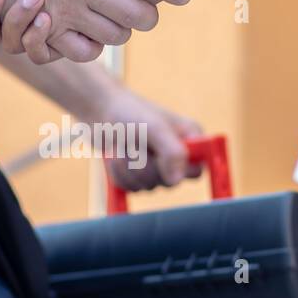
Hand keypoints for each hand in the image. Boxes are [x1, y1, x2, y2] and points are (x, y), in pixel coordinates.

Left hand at [90, 86, 204, 190]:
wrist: (99, 110)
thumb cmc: (130, 112)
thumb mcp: (154, 128)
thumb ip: (172, 152)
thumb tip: (176, 180)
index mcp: (190, 140)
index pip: (198, 170)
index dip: (181, 171)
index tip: (161, 160)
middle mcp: (177, 156)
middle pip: (170, 183)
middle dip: (146, 167)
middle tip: (134, 145)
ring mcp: (157, 167)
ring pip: (148, 186)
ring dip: (129, 168)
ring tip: (122, 145)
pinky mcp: (138, 175)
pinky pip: (130, 188)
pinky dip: (118, 173)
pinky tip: (115, 154)